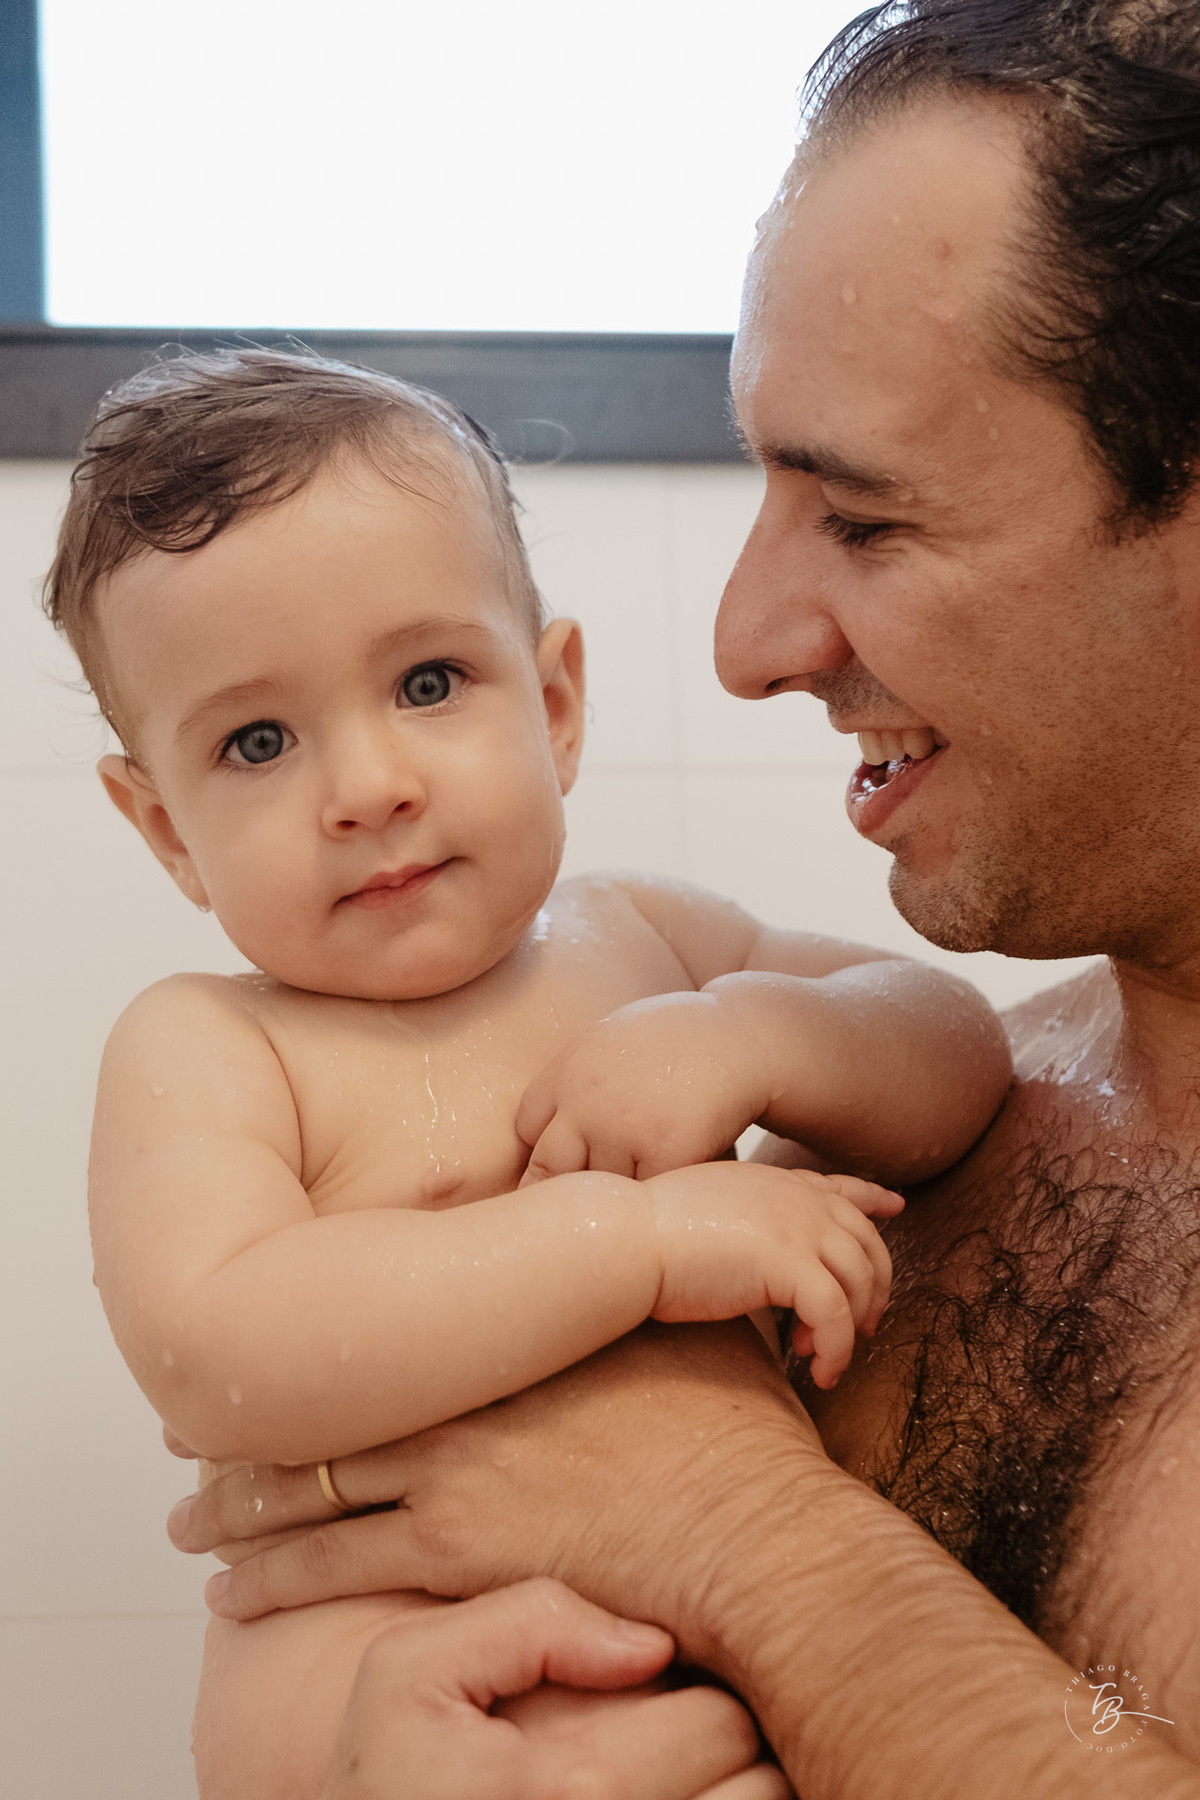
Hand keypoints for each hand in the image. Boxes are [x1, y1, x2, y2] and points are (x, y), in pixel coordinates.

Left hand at [169, 1321, 831, 1661]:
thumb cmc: (733, 1437)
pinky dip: (267, 1582)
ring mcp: (452, 1476)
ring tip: (191, 1525)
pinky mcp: (454, 1556)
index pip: (382, 1337)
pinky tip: (231, 1596)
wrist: (752, 1533)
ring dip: (236, 1512)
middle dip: (244, 1435)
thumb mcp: (685, 1332)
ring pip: (306, 1490)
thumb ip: (632, 1301)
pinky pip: (327, 1571)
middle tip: (187, 1440)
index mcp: (510, 1341)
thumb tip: (630, 1256)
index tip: (266, 1360)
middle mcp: (463, 1398)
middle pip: (322, 1412)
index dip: (313, 1352)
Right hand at [319, 1579, 790, 1799]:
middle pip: (760, 1786)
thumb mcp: (410, 1671)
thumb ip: (529, 1622)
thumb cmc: (386, 1767)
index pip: (721, 1719)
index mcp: (574, 1787)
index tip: (648, 1691)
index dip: (694, 1690)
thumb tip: (650, 1642)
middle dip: (720, 1750)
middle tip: (661, 1736)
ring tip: (662, 1777)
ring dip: (729, 1795)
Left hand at [518, 992, 767, 1181]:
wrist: (744, 1036)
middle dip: (563, 1188)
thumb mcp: (614, 1039)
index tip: (567, 1161)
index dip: (547, 1147)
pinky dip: (657, 1200)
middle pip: (549, 1167)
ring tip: (638, 1196)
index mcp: (569, 1067)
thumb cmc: (682, 1040)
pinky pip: (645, 1198)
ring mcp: (622, 1129)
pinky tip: (672, 1189)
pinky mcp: (664, 1154)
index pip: (527, 1127)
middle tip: (583, 1209)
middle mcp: (585, 1099)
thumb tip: (548, 1128)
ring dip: (618, 1197)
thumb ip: (579, 1080)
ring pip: (600, 1190)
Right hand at [645, 1161, 900, 1386]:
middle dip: (874, 1288)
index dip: (872, 1199)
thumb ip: (744, 1217)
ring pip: (860, 1283)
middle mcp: (797, 1199)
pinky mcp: (791, 1265)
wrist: (625, 1238)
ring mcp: (798, 1227)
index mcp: (775, 1183)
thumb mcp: (707, 1207)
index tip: (894, 1207)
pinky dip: (836, 1351)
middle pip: (867, 1243)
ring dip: (852, 1328)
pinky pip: (838, 1317)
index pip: (840, 1187)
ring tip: (824, 1358)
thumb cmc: (647, 1233)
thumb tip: (754, 1248)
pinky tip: (818, 1372)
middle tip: (862, 1327)